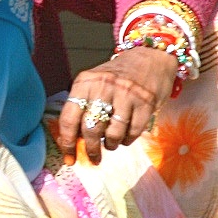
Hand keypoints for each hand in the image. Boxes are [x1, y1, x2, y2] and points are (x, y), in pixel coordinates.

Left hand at [58, 47, 179, 165]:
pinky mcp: (146, 102)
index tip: (69, 158)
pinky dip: (127, 140)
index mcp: (85, 83)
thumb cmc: (116, 76)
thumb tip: (70, 141)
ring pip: (113, 134)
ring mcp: (126, 94)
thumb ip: (81, 107)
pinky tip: (125, 137)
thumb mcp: (93, 83)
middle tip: (93, 158)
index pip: (69, 118)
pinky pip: (133, 132)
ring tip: (111, 144)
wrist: (150, 58)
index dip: (67, 143)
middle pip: (91, 129)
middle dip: (91, 150)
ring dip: (111, 145)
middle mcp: (104, 86)